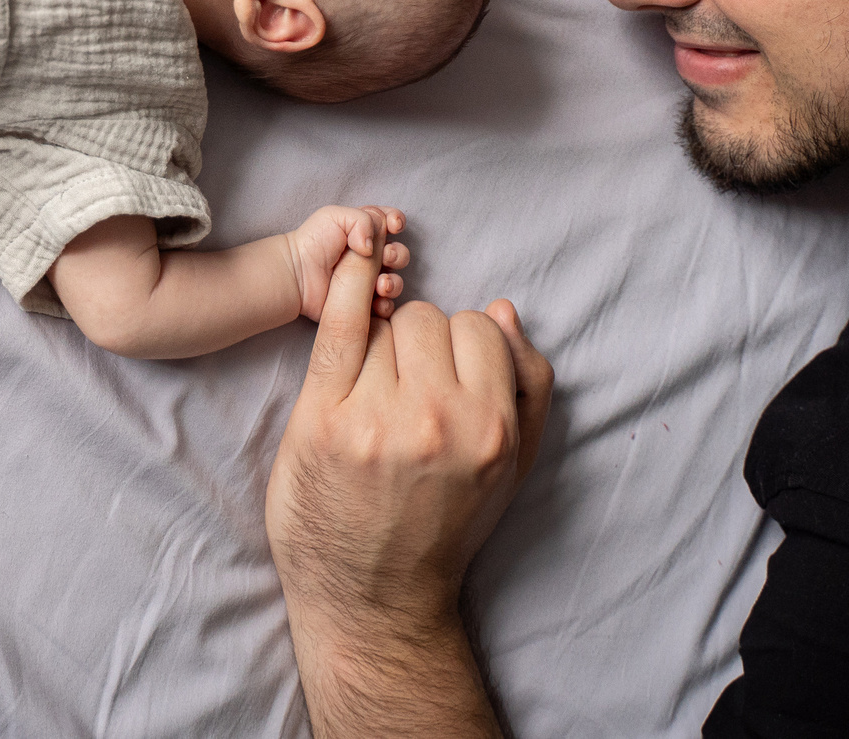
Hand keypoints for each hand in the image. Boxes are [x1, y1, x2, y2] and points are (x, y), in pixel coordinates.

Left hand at [266, 247, 553, 650]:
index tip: (443, 376)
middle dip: (417, 343)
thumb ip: (527, 387)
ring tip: (375, 392)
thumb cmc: (445, 527)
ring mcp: (374, 419)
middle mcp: (437, 421)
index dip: (459, 345)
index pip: (478, 327)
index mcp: (492, 429)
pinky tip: (350, 252)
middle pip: (426, 320)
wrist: (373, 597)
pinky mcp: (321, 419)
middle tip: (404, 391)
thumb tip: (503, 309)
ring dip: (378, 344)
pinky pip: (338, 325)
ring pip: (383, 323)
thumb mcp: (512, 468)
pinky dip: (345, 282)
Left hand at [287, 204, 409, 320]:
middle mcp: (369, 256)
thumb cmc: (313, 242)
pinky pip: (385, 306)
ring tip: (381, 283)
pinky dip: (386, 303)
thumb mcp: (336, 216)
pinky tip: (377, 299)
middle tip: (385, 256)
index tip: (394, 226)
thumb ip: (364, 220)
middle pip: (399, 254)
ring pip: (395, 281)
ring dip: (394, 281)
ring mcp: (367, 281)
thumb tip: (376, 246)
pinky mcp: (363, 303)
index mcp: (364, 231)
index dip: (397, 223)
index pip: (390, 223)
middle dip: (398, 254)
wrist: (297, 274)